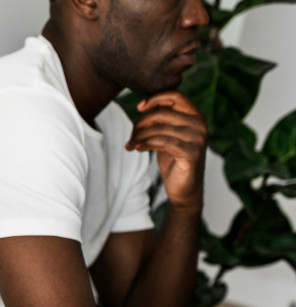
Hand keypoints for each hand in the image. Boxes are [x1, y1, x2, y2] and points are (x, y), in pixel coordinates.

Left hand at [126, 91, 206, 211]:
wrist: (184, 188)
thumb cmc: (173, 160)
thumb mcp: (167, 135)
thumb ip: (162, 121)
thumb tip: (143, 105)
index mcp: (195, 115)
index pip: (176, 95)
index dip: (155, 98)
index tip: (138, 107)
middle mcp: (199, 124)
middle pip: (162, 113)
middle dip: (140, 123)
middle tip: (131, 135)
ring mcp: (197, 138)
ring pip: (159, 129)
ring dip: (139, 136)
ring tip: (130, 145)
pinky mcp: (191, 153)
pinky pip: (162, 142)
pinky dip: (145, 144)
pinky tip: (138, 148)